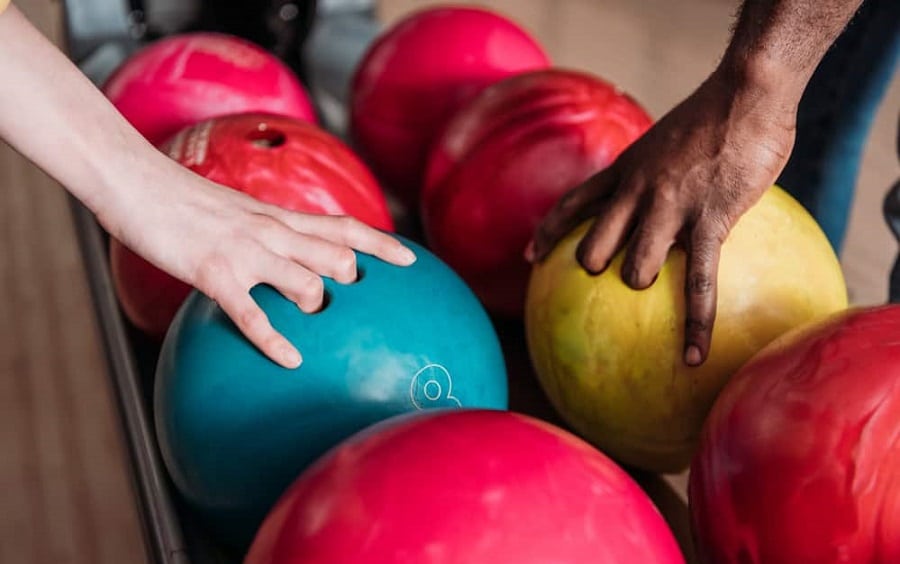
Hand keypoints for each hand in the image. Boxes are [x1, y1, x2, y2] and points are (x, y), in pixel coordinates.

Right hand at [102, 160, 415, 368]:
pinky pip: (254, 314)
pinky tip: (290, 359)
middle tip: (349, 306)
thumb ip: (270, 232)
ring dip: (317, 310)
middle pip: (338, 258)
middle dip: (353, 287)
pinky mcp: (216, 272)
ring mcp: (247, 252)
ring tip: (311, 324)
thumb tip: (290, 255)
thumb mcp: (240, 212)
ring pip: (308, 285)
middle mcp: (273, 231)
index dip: (382, 244)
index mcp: (280, 216)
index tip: (412, 262)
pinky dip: (275, 340)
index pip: (344, 226)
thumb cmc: (187, 201)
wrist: (140, 184)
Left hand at [527, 67, 796, 365]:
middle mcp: (637, 191)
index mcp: (625, 169)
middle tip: (605, 278)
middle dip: (593, 267)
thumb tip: (664, 188)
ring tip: (654, 288)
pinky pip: (699, 283)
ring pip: (635, 265)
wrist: (746, 93)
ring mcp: (670, 207)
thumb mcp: (668, 138)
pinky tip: (694, 356)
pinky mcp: (709, 221)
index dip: (549, 233)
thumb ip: (658, 168)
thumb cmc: (715, 113)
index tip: (531, 257)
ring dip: (641, 282)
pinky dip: (696, 324)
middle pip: (594, 242)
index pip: (572, 203)